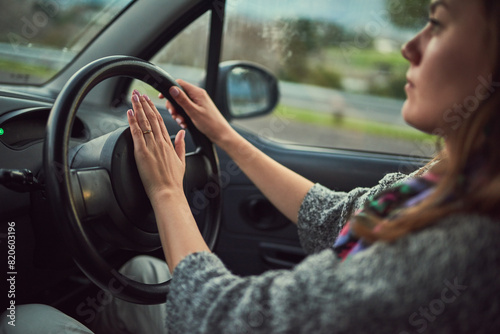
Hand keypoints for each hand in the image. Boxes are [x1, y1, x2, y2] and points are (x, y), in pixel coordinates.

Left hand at [127, 89, 185, 203]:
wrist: (168, 192)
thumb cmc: (173, 180)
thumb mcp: (181, 161)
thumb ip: (180, 145)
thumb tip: (180, 133)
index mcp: (168, 144)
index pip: (160, 122)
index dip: (153, 109)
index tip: (149, 100)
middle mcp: (160, 142)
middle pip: (151, 118)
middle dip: (144, 104)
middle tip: (139, 93)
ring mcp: (151, 146)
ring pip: (144, 122)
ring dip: (138, 108)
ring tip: (133, 97)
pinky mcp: (142, 152)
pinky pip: (136, 133)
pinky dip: (132, 121)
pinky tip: (129, 112)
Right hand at [159, 79, 234, 145]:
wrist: (221, 134)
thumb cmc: (210, 123)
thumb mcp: (193, 112)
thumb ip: (182, 100)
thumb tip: (172, 89)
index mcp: (197, 93)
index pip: (179, 84)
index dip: (169, 89)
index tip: (162, 97)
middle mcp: (198, 96)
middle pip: (179, 95)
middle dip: (174, 106)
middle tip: (174, 115)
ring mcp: (198, 103)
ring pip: (181, 104)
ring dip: (178, 114)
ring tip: (182, 122)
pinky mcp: (198, 109)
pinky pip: (186, 110)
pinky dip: (183, 117)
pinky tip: (185, 124)